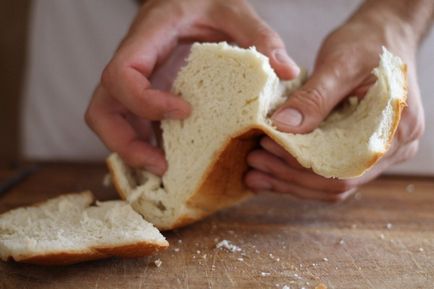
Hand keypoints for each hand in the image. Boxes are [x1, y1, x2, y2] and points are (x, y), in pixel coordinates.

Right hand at [85, 0, 298, 174]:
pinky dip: (144, 145)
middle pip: (102, 110)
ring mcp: (135, 82)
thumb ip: (259, 36)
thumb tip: (287, 71)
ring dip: (132, 151)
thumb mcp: (234, 10)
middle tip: (162, 164)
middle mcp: (132, 63)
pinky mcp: (144, 94)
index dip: (144, 102)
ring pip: (109, 122)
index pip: (121, 76)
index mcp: (147, 38)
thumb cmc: (205, 0)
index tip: (184, 112)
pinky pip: (130, 124)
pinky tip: (172, 157)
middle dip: (125, 143)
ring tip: (167, 169)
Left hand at [245, 4, 426, 200]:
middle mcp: (391, 149)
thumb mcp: (340, 64)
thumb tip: (282, 126)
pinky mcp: (357, 149)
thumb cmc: (367, 44)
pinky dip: (296, 174)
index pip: (346, 168)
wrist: (380, 36)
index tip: (268, 148)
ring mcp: (375, 153)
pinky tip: (268, 170)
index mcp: (396, 130)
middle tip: (255, 162)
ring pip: (329, 184)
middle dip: (290, 176)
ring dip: (289, 180)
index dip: (303, 165)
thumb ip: (314, 98)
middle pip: (337, 182)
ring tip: (255, 169)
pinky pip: (327, 171)